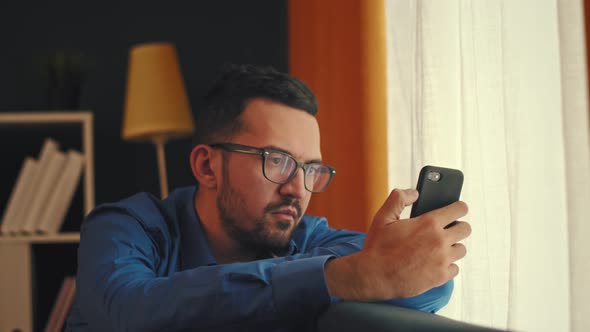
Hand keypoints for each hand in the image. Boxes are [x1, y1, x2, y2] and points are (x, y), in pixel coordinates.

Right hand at [325, 189, 470, 300]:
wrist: (375, 277)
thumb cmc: (378, 248)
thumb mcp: (383, 217)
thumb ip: (398, 199)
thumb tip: (414, 193)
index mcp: (428, 223)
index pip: (459, 209)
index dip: (459, 207)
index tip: (458, 209)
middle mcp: (440, 240)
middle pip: (466, 229)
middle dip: (458, 226)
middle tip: (447, 229)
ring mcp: (442, 260)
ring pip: (462, 249)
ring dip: (453, 247)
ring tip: (439, 247)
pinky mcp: (441, 276)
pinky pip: (455, 268)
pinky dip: (447, 265)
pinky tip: (435, 263)